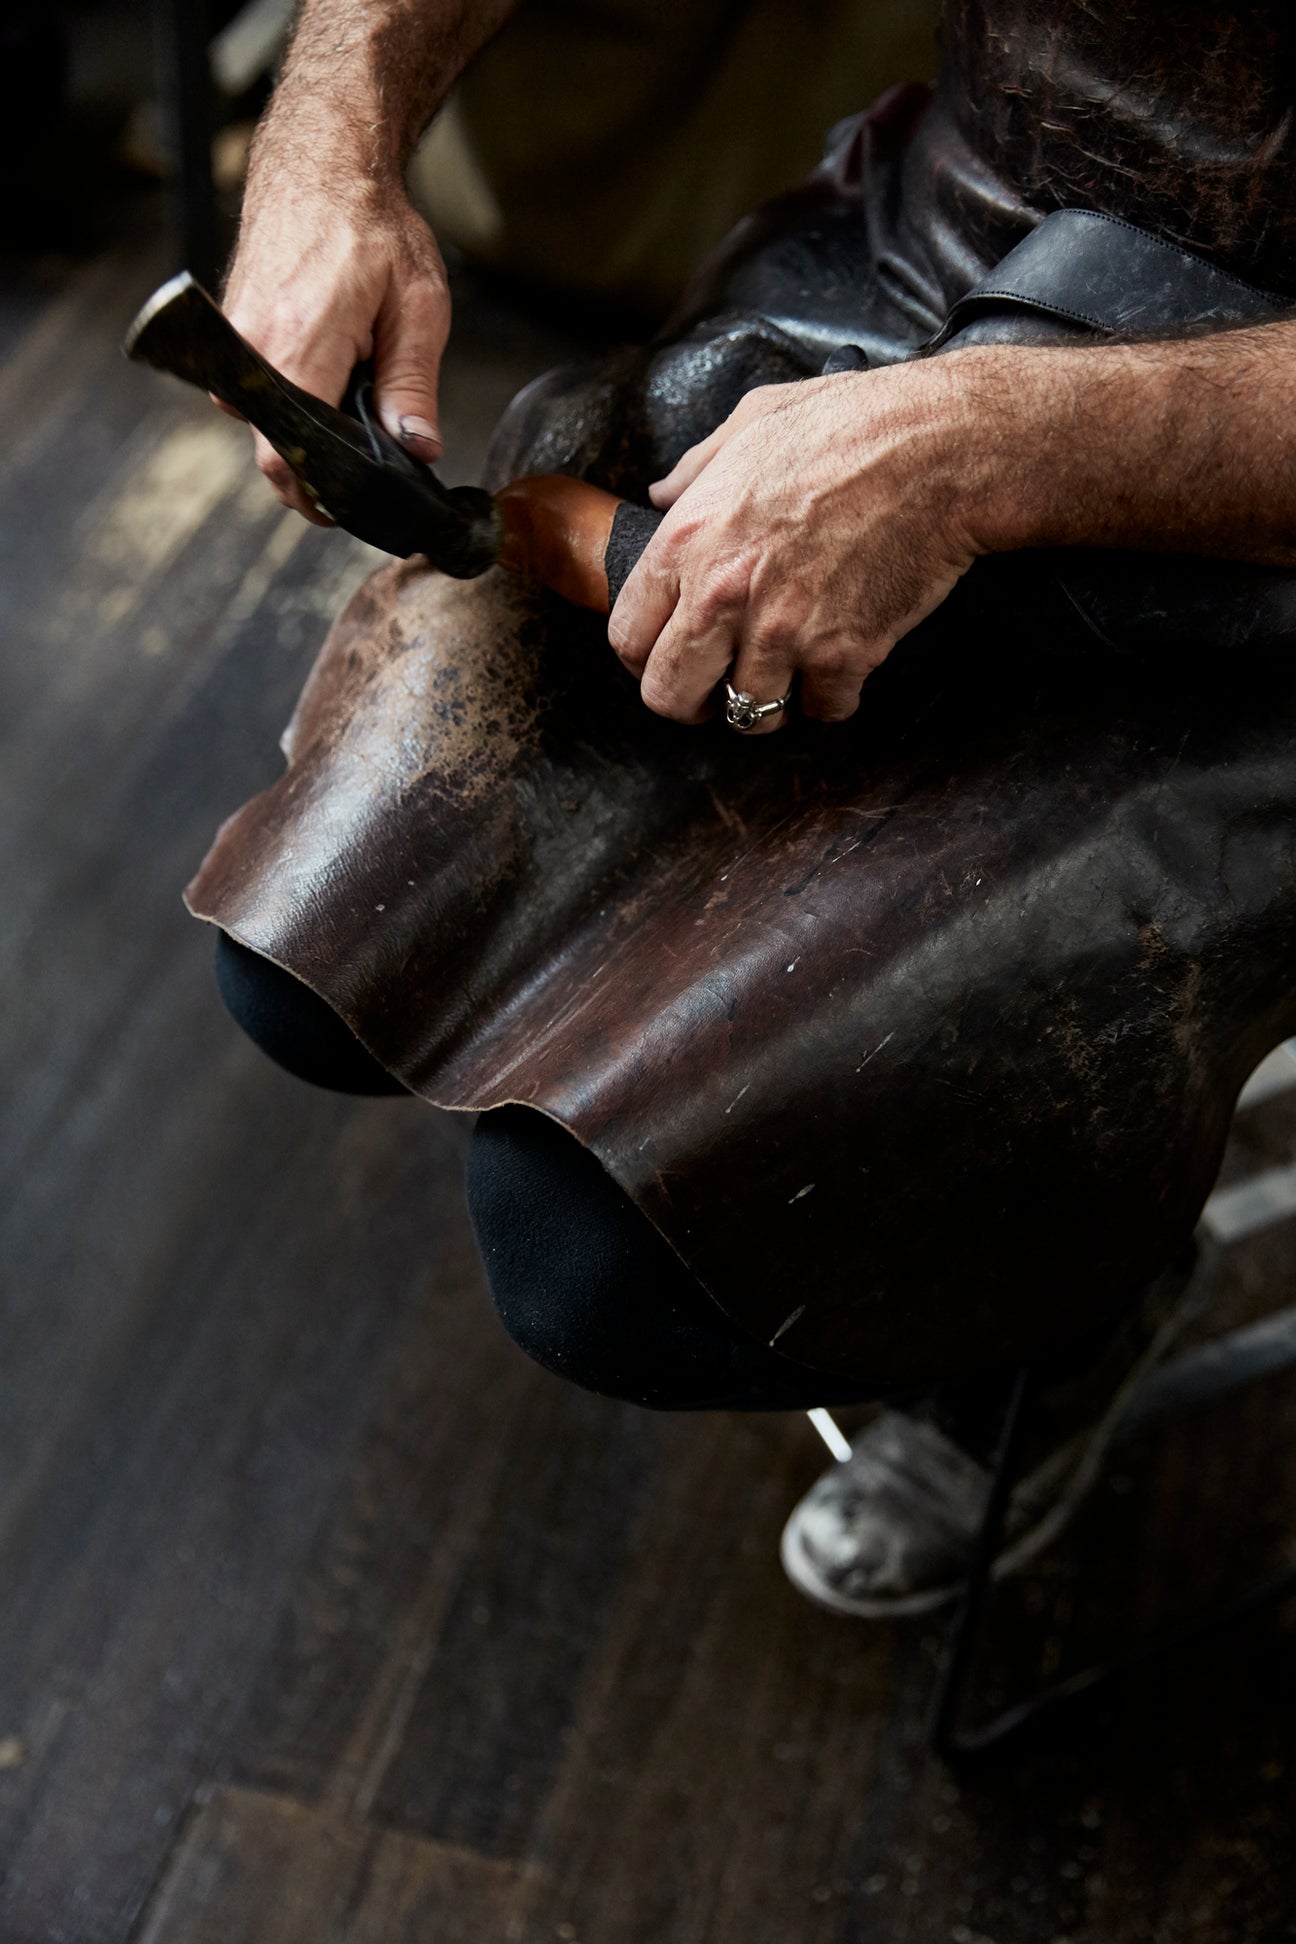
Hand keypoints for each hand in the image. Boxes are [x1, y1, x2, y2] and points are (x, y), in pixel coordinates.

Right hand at [221, 174, 450, 524]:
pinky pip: (260, 400)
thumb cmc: (373, 226)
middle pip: (277, 455)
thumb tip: (417, 451)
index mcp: (298, 347)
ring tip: (354, 399)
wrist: (321, 164)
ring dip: (312, 434)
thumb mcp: (417, 307)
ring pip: (268, 430)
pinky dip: (296, 406)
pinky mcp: (231, 342)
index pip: (294, 460)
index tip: (362, 505)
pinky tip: (330, 380)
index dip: (328, 495)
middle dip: (325, 471)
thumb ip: (413, 387)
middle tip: (372, 457)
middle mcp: (251, 352)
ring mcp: (234, 347)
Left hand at [607, 362, 989, 730]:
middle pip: (670, 696)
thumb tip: (662, 492)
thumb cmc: (850, 424)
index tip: (667, 658)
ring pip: (747, 716)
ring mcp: (782, 632)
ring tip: (785, 675)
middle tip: (715, 689)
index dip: (644, 659)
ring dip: (766, 703)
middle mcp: (722, 596)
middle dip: (689, 702)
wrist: (940, 447)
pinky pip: (822, 710)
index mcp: (687, 540)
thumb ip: (695, 467)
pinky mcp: (843, 655)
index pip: (627, 638)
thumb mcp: (751, 422)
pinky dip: (832, 697)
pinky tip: (842, 665)